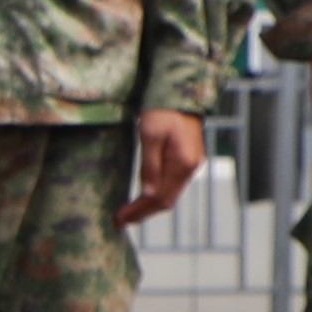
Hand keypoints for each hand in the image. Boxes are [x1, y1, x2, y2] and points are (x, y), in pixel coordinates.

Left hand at [119, 103, 209, 226]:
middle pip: (167, 200)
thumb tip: (148, 193)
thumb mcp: (150, 135)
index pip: (160, 198)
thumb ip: (150, 165)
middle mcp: (190, 167)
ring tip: (129, 212)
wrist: (182, 90)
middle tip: (121, 221)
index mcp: (182, 163)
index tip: (120, 219)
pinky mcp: (186, 157)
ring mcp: (190, 163)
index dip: (140, 211)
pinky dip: (156, 193)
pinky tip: (143, 195)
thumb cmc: (163, 109)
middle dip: (143, 212)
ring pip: (170, 193)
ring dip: (149, 205)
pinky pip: (171, 183)